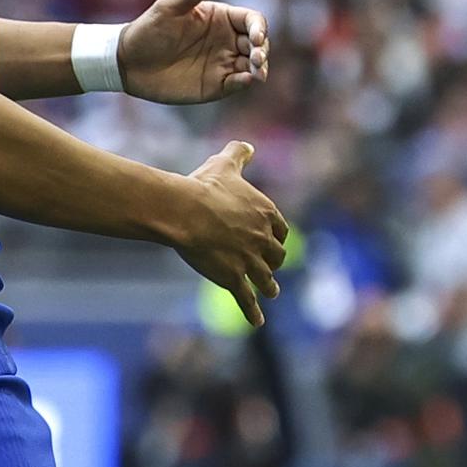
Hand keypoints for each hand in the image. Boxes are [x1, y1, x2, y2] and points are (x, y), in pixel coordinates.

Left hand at [119, 0, 268, 104]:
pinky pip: (238, 83)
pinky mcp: (216, 84)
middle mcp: (227, 39)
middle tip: (257, 57)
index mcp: (221, 18)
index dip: (259, 27)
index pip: (252, 20)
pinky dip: (245, 82)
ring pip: (252, 65)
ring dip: (259, 68)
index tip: (254, 37)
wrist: (129, 62)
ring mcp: (223, 62)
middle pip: (257, 43)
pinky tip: (245, 81)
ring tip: (257, 73)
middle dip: (262, 49)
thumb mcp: (171, 7)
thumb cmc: (149, 29)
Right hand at [177, 141, 288, 326]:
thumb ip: (239, 154)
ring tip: (270, 292)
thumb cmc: (204, 186)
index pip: (280, 229)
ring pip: (266, 279)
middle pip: (276, 256)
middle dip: (273, 261)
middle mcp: (263, 239)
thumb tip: (247, 145)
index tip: (274, 240)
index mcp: (265, 213)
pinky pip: (247, 299)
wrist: (186, 211)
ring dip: (269, 287)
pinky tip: (258, 321)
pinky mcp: (234, 278)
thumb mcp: (225, 165)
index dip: (276, 235)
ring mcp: (250, 261)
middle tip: (270, 267)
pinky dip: (253, 311)